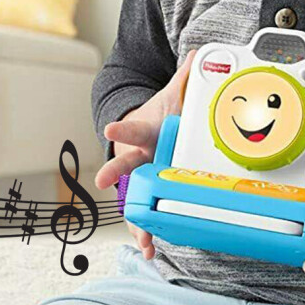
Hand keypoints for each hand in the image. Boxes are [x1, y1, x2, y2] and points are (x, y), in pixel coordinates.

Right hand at [93, 49, 197, 259]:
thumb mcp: (175, 94)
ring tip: (142, 241)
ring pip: (133, 197)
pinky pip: (147, 213)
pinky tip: (150, 252)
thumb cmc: (163, 115)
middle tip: (102, 180)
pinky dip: (147, 231)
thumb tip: (202, 53)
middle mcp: (139, 156)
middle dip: (113, 171)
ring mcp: (142, 176)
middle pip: (124, 164)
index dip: (123, 127)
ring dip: (136, 219)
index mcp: (146, 132)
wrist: (147, 130)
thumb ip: (188, 77)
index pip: (133, 127)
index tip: (111, 127)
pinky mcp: (150, 192)